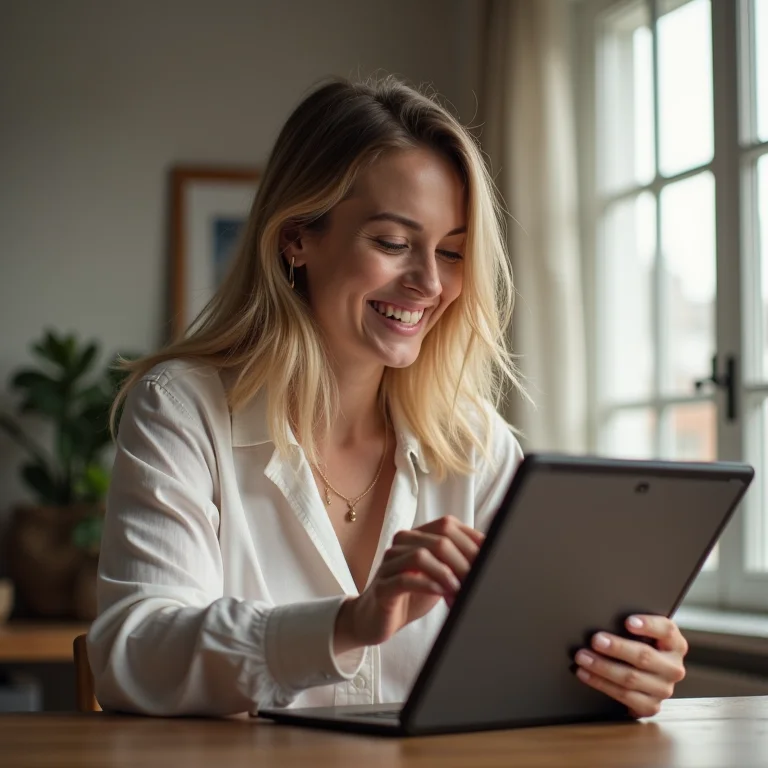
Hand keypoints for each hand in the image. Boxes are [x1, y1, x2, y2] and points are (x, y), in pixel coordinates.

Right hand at [334, 516, 483, 653]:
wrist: (376, 619)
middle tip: (477, 580)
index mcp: (417, 536)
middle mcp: (401, 543)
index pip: (448, 525)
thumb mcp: (439, 575)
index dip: (471, 541)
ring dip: (447, 574)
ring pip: (421, 556)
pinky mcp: (382, 587)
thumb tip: (490, 556)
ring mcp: (389, 563)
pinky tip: (442, 594)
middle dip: (464, 561)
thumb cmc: (411, 595)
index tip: (488, 560)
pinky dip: (428, 585)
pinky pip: (405, 579)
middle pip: (439, 539)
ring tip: (460, 591)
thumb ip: (456, 563)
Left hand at [573, 615, 687, 717]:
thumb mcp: (642, 634)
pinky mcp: (651, 706)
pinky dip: (601, 684)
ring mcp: (663, 689)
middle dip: (616, 648)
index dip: (648, 625)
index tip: (628, 622)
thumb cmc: (639, 646)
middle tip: (595, 640)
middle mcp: (673, 667)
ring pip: (631, 678)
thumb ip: (631, 626)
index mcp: (675, 644)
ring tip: (582, 657)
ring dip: (602, 667)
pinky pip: (624, 696)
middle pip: (644, 656)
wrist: (645, 678)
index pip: (667, 630)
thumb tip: (603, 617)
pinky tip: (586, 674)